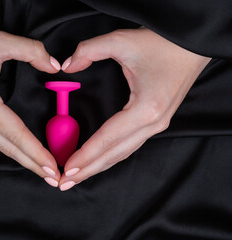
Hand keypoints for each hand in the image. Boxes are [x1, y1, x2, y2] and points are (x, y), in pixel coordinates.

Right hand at [0, 2, 61, 186]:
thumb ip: (32, 51)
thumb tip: (55, 65)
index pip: (15, 134)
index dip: (36, 152)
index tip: (53, 168)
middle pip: (7, 147)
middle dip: (32, 164)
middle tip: (54, 179)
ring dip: (22, 158)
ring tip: (42, 169)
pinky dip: (11, 146)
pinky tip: (22, 150)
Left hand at [59, 28, 210, 190]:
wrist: (191, 46)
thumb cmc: (163, 44)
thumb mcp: (122, 40)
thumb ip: (88, 51)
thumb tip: (66, 66)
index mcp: (146, 108)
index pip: (108, 138)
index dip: (85, 155)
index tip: (66, 168)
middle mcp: (153, 123)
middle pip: (115, 154)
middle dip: (88, 170)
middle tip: (64, 183)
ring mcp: (157, 125)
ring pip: (123, 153)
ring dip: (99, 166)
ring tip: (78, 176)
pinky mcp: (156, 122)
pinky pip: (129, 145)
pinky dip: (111, 155)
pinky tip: (99, 160)